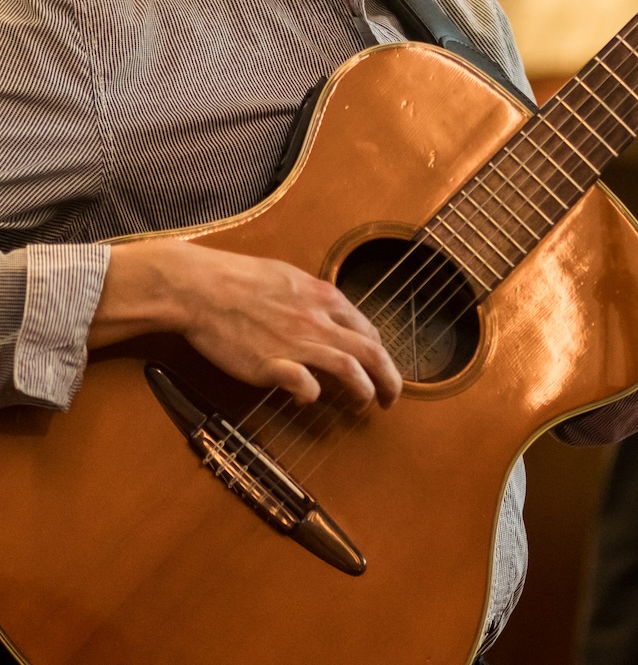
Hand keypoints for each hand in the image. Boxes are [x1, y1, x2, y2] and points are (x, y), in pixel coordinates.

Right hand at [94, 239, 402, 409]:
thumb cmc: (239, 278)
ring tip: (364, 405)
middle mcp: (320, 321)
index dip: (380, 355)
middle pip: (372, 353)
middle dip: (389, 380)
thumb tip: (328, 311)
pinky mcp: (272, 364)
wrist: (200, 287)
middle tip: (391, 400)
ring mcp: (298, 343)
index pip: (369, 331)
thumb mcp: (290, 277)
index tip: (380, 370)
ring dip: (363, 391)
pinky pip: (306, 385)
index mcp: (326, 298)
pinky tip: (307, 400)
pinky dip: (312, 396)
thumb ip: (313, 298)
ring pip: (349, 370)